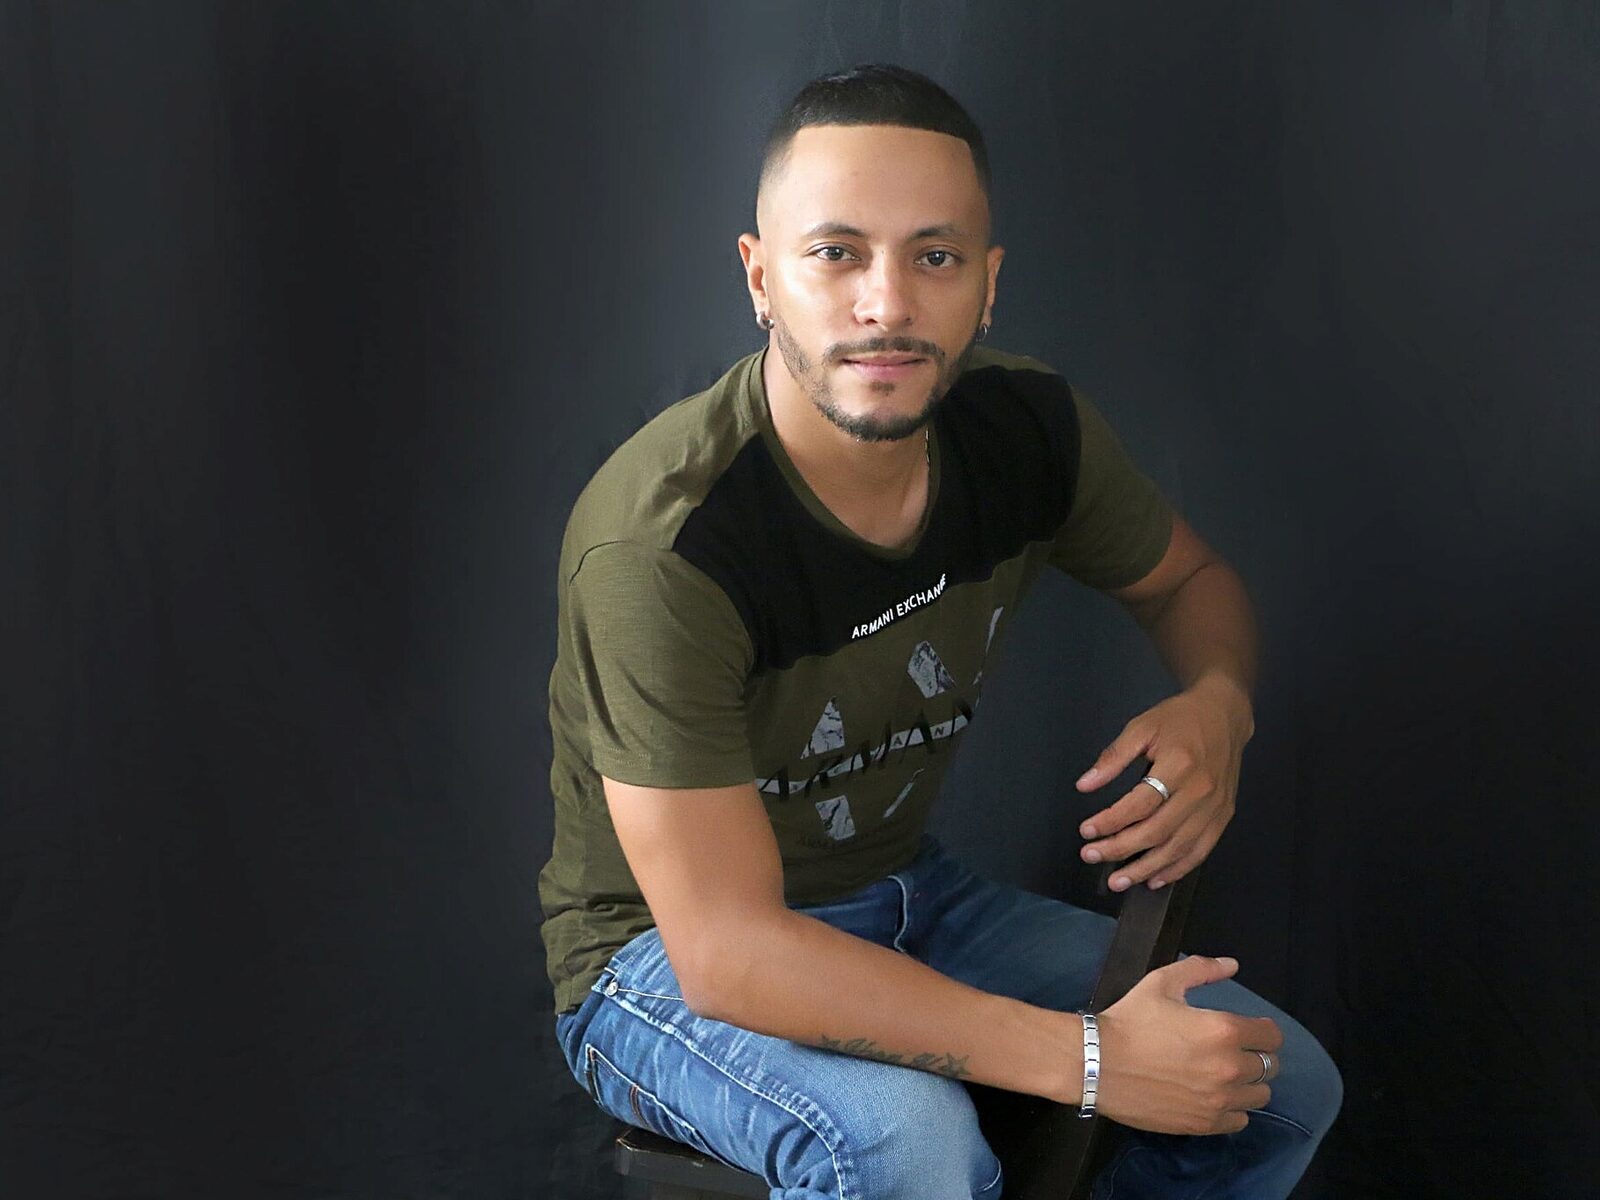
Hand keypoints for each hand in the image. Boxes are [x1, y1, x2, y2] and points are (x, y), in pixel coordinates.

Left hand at [1075, 672, 1253, 890]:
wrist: (1224, 714)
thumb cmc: (1180, 719)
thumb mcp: (1141, 727)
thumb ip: (1113, 757)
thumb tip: (1085, 784)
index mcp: (1179, 765)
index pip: (1139, 804)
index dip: (1110, 821)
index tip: (1086, 831)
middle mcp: (1200, 791)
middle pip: (1157, 831)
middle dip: (1120, 849)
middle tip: (1091, 856)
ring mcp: (1215, 807)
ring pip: (1178, 848)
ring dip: (1145, 868)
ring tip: (1118, 881)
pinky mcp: (1223, 816)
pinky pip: (1200, 851)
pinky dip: (1176, 869)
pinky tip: (1154, 878)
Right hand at [1095, 955, 1282, 1134]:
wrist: (1097, 1063)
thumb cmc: (1129, 1020)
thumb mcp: (1161, 983)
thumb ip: (1201, 970)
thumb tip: (1232, 964)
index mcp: (1224, 1030)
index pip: (1272, 1036)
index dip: (1263, 1030)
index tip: (1249, 1030)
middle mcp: (1229, 1067)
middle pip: (1270, 1066)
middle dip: (1256, 1055)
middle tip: (1232, 1051)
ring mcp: (1219, 1100)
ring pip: (1260, 1095)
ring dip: (1249, 1083)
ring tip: (1225, 1075)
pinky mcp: (1205, 1124)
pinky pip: (1241, 1120)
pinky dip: (1234, 1109)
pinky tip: (1215, 1097)